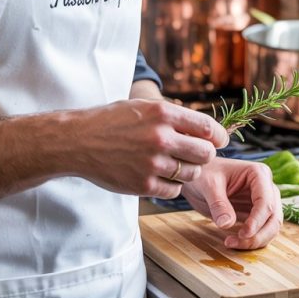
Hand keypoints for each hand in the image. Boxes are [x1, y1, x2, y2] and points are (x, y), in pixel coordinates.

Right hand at [64, 99, 228, 199]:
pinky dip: (173, 185)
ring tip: (175, 164)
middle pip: (205, 153)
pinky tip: (161, 176)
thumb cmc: (112, 121)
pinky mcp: (143, 185)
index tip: (220, 141)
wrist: (78, 141)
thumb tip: (207, 129)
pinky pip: (175, 190)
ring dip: (189, 171)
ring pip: (192, 174)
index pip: (208, 127)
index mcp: (163, 113)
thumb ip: (174, 116)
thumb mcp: (143, 107)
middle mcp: (161, 137)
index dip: (219, 136)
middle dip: (205, 155)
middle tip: (196, 155)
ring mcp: (152, 163)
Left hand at [181, 157, 282, 248]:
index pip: (265, 202)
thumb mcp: (208, 185)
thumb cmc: (205, 173)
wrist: (199, 177)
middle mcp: (266, 187)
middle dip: (258, 235)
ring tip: (230, 242)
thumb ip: (218, 204)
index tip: (243, 234)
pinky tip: (233, 241)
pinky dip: (251, 240)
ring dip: (255, 240)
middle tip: (235, 242)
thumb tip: (226, 225)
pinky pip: (261, 231)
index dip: (257, 221)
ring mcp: (264, 201)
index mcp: (258, 174)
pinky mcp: (256, 214)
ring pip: (271, 227)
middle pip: (273, 217)